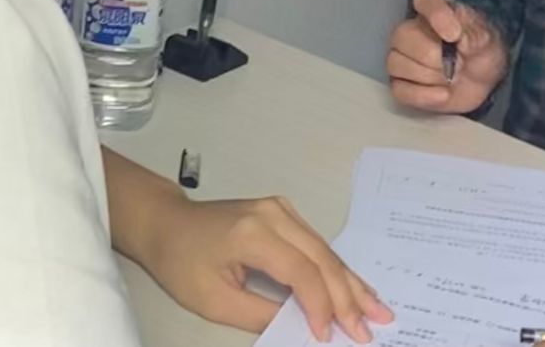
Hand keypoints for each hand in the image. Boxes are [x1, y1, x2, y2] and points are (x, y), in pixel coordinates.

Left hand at [147, 192, 391, 343]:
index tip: (330, 336)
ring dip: (352, 284)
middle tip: (372, 328)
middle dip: (348, 297)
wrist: (166, 224)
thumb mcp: (214, 300)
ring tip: (378, 311)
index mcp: (253, 232)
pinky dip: (337, 271)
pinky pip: (318, 245)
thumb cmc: (181, 263)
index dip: (320, 306)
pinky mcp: (284, 214)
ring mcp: (282, 210)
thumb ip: (260, 314)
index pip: (301, 271)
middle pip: (322, 259)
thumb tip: (301, 330)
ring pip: (326, 251)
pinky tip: (357, 288)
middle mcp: (274, 214)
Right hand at [387, 0, 506, 113]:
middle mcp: (412, 29)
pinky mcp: (402, 84)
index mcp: (436, 10)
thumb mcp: (488, 42)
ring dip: (430, 77)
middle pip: (404, 35)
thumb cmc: (483, 53)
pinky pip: (398, 90)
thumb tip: (455, 36)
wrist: (485, 82)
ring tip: (452, 78)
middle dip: (434, 56)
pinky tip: (443, 95)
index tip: (454, 35)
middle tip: (459, 63)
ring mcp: (402, 57)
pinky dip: (423, 96)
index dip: (436, 15)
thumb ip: (475, 36)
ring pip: (397, 63)